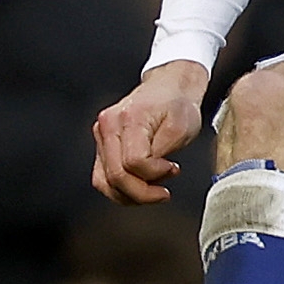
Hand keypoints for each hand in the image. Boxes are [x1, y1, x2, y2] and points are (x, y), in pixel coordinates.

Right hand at [91, 57, 211, 203]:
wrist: (168, 88)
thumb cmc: (177, 105)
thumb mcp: (182, 127)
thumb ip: (164, 150)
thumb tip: (150, 171)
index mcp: (127, 119)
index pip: (133, 162)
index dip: (155, 174)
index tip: (173, 169)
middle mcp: (107, 126)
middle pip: (115, 176)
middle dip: (143, 192)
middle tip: (164, 192)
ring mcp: (101, 136)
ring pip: (104, 182)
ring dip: (130, 195)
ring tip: (153, 191)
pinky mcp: (102, 146)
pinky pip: (102, 178)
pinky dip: (120, 190)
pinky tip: (139, 188)